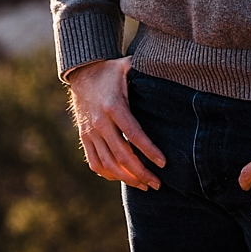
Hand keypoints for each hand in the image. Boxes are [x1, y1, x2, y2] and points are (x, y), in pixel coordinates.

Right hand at [67, 57, 164, 189]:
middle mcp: (100, 123)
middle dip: (141, 172)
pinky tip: (122, 177)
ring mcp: (90, 133)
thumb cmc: (110, 71)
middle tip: (157, 183)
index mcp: (114, 107)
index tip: (163, 163)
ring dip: (126, 178)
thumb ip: (146, 70)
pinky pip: (94, 162)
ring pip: (108, 164)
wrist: (81, 73)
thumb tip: (169, 66)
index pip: (134, 135)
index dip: (149, 151)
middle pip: (121, 155)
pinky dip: (108, 174)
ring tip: (144, 185)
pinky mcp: (84, 138)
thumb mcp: (127, 67)